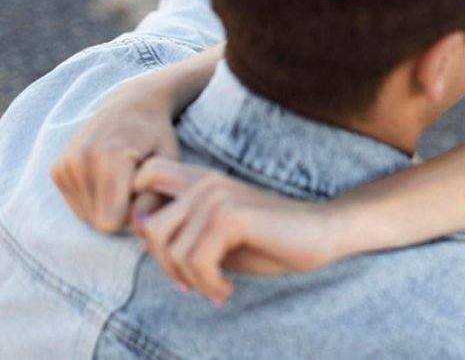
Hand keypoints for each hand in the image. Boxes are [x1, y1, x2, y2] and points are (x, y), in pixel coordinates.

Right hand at [52, 79, 180, 231]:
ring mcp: (65, 164)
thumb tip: (138, 228)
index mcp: (110, 158)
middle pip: (98, 221)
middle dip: (121, 212)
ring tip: (124, 179)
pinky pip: (77, 206)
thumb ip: (156, 197)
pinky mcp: (58, 169)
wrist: (131, 104)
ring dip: (108, 207)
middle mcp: (81, 160)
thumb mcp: (169, 161)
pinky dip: (95, 199)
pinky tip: (109, 178)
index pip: (110, 222)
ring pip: (87, 215)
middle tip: (137, 186)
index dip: (133, 217)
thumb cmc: (158, 135)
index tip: (147, 197)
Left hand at [132, 158, 333, 304]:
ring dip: (189, 280)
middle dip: (160, 262)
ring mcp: (218, 197)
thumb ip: (183, 229)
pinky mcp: (232, 216)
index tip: (169, 253)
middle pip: (147, 223)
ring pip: (169, 248)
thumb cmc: (272, 239)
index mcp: (202, 180)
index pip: (145, 176)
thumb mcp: (218, 237)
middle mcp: (206, 181)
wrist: (323, 232)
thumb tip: (140, 229)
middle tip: (188, 282)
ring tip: (215, 288)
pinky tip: (226, 290)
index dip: (141, 212)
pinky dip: (207, 284)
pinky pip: (195, 260)